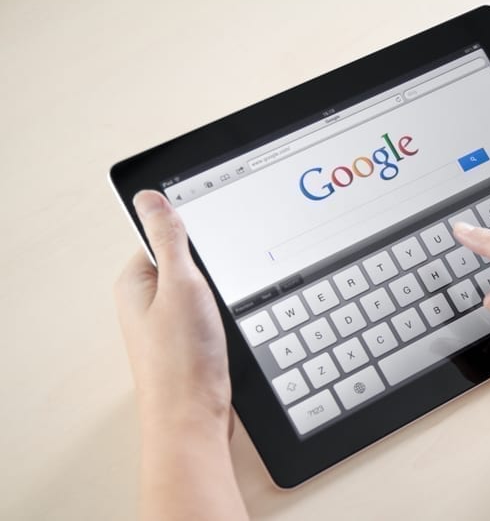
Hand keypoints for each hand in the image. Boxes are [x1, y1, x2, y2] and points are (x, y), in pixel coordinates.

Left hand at [114, 190, 230, 436]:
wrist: (194, 418)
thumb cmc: (182, 360)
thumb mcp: (180, 284)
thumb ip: (169, 238)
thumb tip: (150, 197)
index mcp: (134, 281)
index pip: (165, 234)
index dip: (195, 237)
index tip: (216, 246)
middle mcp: (147, 301)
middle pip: (187, 262)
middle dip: (212, 270)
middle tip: (219, 289)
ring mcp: (168, 323)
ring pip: (203, 290)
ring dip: (220, 297)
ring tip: (222, 315)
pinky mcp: (188, 342)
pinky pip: (210, 314)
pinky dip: (224, 316)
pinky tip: (228, 330)